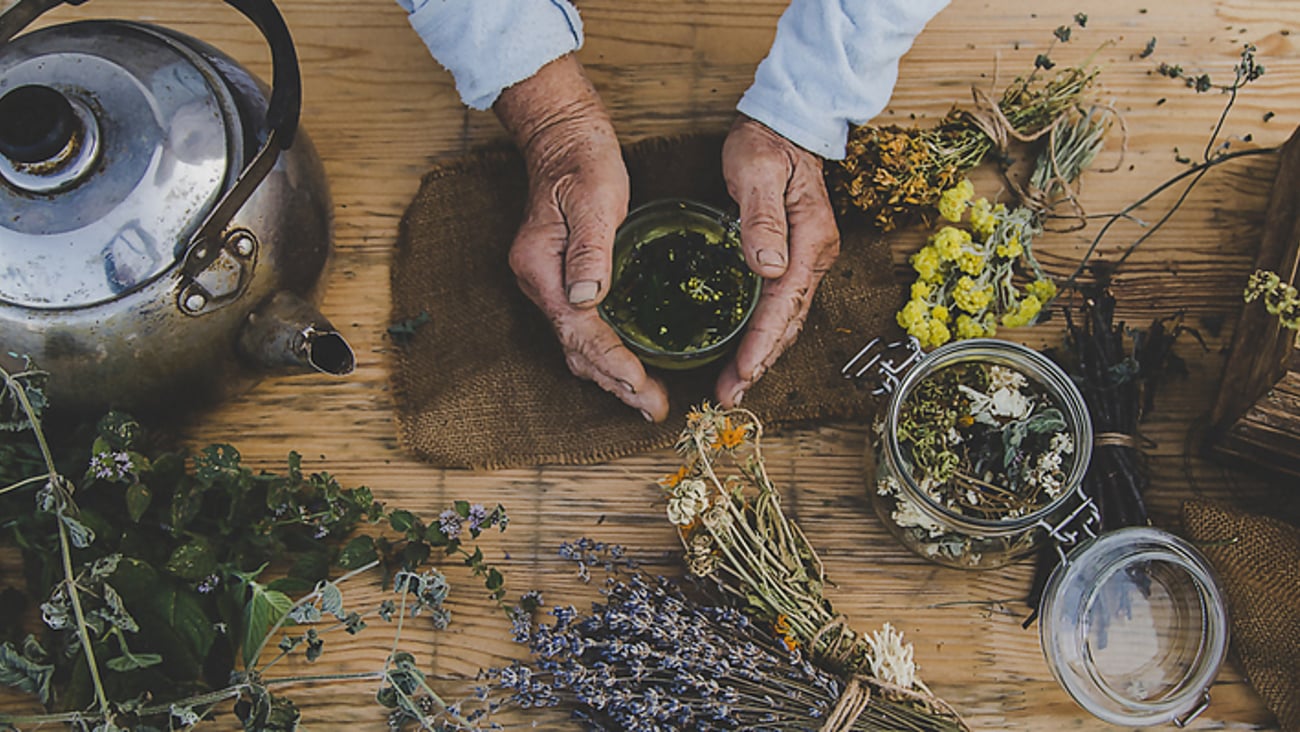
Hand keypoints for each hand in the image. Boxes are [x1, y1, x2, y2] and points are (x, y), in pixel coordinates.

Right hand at [494, 55, 669, 421]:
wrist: (561, 138)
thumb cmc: (581, 163)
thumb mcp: (593, 199)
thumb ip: (590, 249)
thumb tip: (586, 298)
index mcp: (542, 270)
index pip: (580, 332)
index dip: (614, 364)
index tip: (643, 388)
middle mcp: (540, 285)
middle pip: (577, 349)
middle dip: (617, 383)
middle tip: (655, 408)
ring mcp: (550, 286)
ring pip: (579, 345)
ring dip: (613, 376)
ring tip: (648, 400)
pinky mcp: (565, 282)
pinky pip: (585, 330)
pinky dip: (608, 354)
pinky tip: (632, 366)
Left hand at [717, 115, 840, 406]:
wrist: (788, 124)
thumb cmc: (768, 143)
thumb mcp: (758, 171)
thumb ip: (762, 219)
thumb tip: (768, 267)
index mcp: (810, 240)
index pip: (784, 303)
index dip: (762, 342)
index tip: (743, 372)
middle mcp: (815, 256)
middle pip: (788, 322)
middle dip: (760, 363)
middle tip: (729, 395)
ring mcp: (808, 259)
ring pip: (786, 319)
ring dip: (762, 355)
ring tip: (734, 386)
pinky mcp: (795, 258)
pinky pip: (781, 306)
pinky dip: (764, 334)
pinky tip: (745, 352)